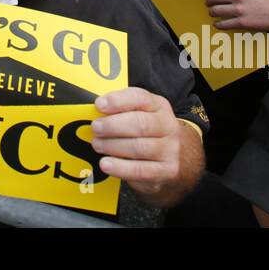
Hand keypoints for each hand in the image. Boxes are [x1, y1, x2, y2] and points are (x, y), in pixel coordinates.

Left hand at [90, 88, 186, 205]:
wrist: (174, 159)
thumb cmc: (146, 133)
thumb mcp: (139, 114)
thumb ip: (120, 109)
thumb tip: (94, 109)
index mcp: (159, 106)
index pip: (140, 98)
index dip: (118, 101)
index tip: (99, 105)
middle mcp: (168, 126)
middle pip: (140, 124)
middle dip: (113, 126)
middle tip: (95, 128)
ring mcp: (169, 150)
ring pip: (139, 147)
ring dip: (113, 146)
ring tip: (97, 145)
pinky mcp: (166, 171)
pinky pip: (140, 171)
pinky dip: (120, 167)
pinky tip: (106, 164)